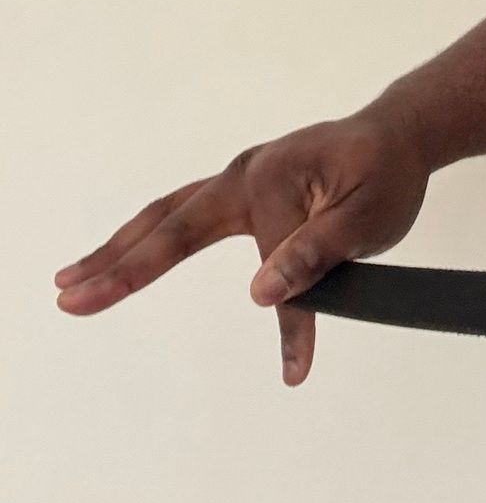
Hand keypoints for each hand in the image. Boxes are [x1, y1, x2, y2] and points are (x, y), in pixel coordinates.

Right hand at [52, 102, 435, 386]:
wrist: (399, 134)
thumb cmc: (387, 175)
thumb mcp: (369, 218)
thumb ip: (317, 254)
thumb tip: (263, 293)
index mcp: (274, 182)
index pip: (271, 268)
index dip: (288, 322)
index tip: (297, 368)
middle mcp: (245, 173)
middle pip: (170, 225)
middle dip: (118, 264)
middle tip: (68, 297)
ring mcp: (241, 176)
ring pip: (168, 215)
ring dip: (120, 247)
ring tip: (73, 279)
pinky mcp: (243, 184)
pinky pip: (186, 211)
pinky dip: (150, 233)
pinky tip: (127, 251)